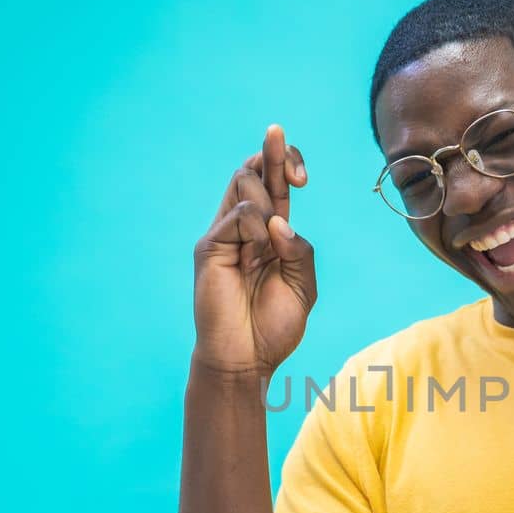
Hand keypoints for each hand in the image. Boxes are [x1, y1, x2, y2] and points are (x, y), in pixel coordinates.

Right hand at [192, 124, 315, 376]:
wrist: (247, 358)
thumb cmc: (274, 325)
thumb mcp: (304, 284)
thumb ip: (299, 249)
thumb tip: (278, 221)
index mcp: (269, 232)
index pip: (272, 182)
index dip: (284, 162)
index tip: (303, 177)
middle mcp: (244, 227)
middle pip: (252, 169)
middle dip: (275, 154)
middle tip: (291, 157)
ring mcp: (224, 234)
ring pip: (245, 183)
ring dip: (269, 207)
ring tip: (267, 249)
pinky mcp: (209, 246)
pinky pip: (238, 215)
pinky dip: (257, 231)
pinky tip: (256, 258)